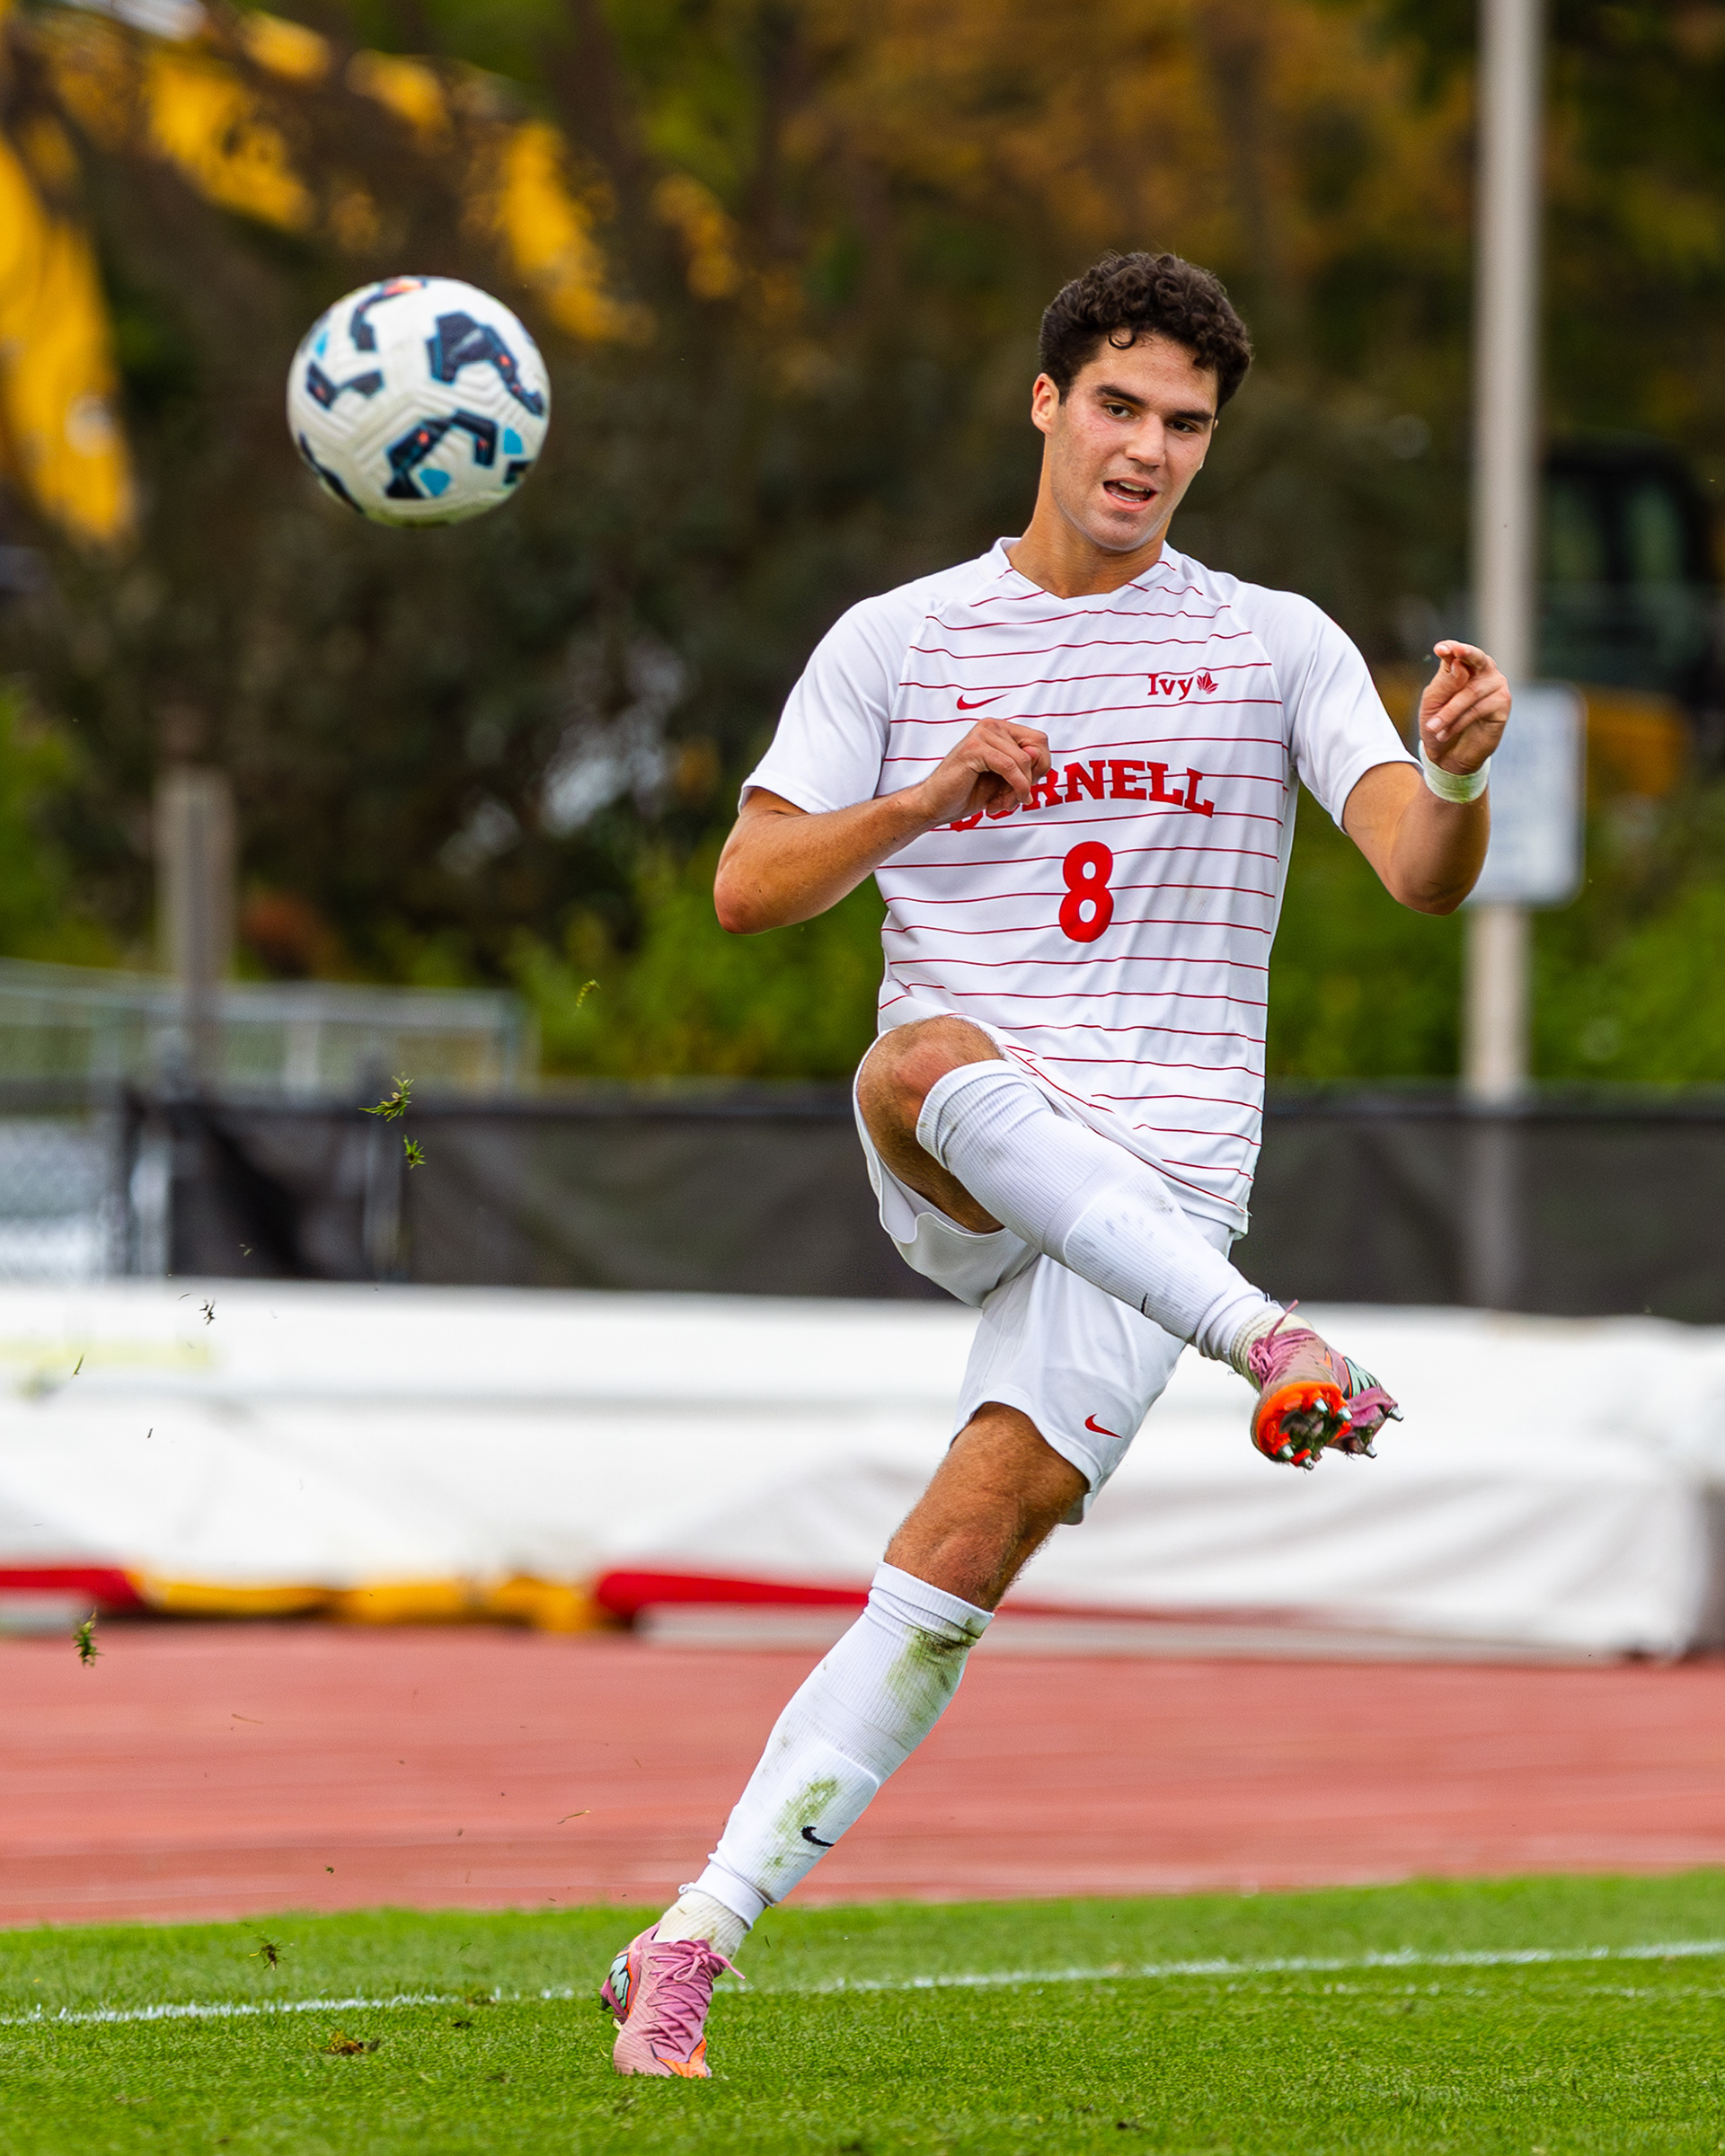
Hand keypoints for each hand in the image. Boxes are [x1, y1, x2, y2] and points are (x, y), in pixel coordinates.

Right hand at [913, 719, 1050, 824]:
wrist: (936, 804)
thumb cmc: (968, 791)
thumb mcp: (1006, 780)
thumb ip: (1025, 767)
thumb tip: (1038, 756)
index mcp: (1000, 730)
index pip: (1040, 741)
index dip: (1041, 767)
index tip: (1026, 787)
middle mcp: (992, 726)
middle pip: (1036, 748)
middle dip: (1031, 779)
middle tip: (1015, 799)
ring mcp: (982, 734)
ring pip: (1023, 761)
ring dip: (1019, 789)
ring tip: (1002, 803)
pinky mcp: (974, 748)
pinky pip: (1009, 767)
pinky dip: (1014, 787)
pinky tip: (1000, 802)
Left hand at [1418, 642, 1509, 774]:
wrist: (1447, 755)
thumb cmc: (1438, 723)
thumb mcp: (1433, 702)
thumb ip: (1445, 683)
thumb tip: (1459, 666)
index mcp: (1464, 666)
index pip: (1458, 652)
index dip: (1451, 648)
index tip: (1440, 649)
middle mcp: (1483, 672)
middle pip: (1476, 659)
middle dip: (1465, 654)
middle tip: (1454, 652)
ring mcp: (1496, 687)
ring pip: (1470, 692)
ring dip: (1448, 712)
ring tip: (1433, 727)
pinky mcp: (1503, 705)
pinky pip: (1478, 709)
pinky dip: (1458, 722)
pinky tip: (1445, 733)